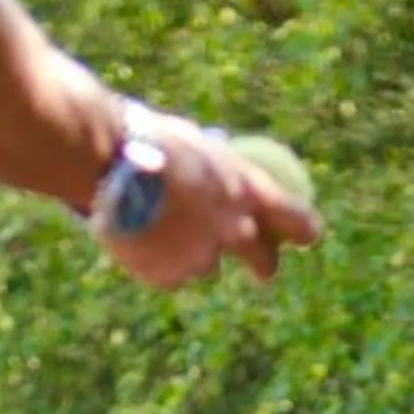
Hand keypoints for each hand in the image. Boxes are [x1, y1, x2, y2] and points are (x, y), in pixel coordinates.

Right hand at [96, 108, 323, 290]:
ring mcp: (200, 257)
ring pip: (206, 266)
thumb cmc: (145, 136)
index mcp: (245, 189)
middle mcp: (233, 230)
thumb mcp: (193, 140)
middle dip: (263, 266)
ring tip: (161, 227)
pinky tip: (139, 239)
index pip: (295, 219)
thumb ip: (214, 163)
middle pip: (263, 263)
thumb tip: (218, 159)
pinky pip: (170, 276)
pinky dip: (160, 263)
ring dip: (193, 254)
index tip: (309, 236)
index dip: (304, 229)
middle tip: (262, 269)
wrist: (104, 160)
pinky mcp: (168, 276)